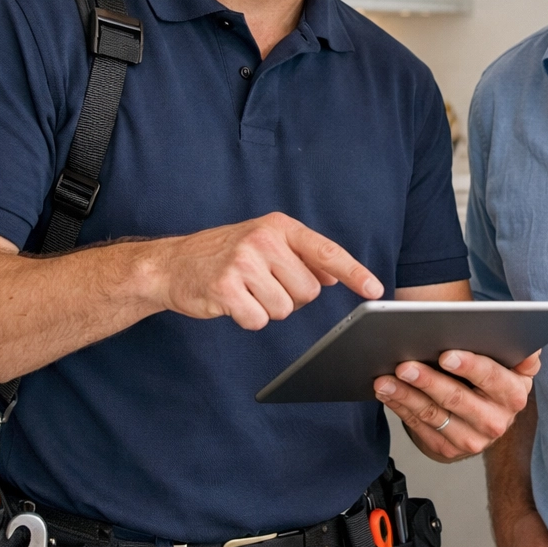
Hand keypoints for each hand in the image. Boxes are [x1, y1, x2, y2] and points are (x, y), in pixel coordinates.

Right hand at [155, 212, 381, 329]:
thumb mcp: (265, 243)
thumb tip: (333, 277)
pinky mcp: (226, 288)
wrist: (172, 264)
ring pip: (284, 309)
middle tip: (262, 283)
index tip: (375, 289)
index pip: (325, 251)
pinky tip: (231, 302)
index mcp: (279, 226)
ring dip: (267, 308)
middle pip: (307, 291)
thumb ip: (300, 257)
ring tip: (245, 290)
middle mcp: (263, 240)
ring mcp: (243, 263)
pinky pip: (258, 320)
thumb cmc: (224, 254)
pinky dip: (248, 318)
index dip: (353, 272)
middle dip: (290, 296)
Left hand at [374, 349, 540, 460]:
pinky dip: (400, 407)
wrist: (480, 417)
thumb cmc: (490, 378)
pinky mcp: (449, 450)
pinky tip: (387, 393)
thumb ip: (516, 351)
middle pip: (457, 398)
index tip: (445, 355)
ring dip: (405, 395)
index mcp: (515, 393)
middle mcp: (498, 421)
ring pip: (433, 414)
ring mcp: (473, 440)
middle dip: (428, 380)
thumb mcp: (509, 364)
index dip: (469, 365)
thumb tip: (530, 348)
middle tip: (404, 366)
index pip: (492, 377)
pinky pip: (419, 427)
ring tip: (384, 379)